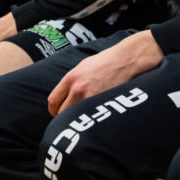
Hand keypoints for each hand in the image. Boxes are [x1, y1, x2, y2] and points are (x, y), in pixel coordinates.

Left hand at [48, 29, 162, 115]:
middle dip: (64, 117)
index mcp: (71, 78)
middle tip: (70, 118)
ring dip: (77, 120)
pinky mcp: (102, 105)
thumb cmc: (106, 62)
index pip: (53, 101)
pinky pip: (90, 118)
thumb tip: (63, 97)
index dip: (54, 110)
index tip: (58, 112)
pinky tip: (95, 116)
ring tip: (83, 117)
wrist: (126, 60)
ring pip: (75, 119)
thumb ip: (71, 82)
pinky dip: (91, 119)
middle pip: (61, 114)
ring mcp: (90, 98)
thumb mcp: (83, 66)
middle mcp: (78, 89)